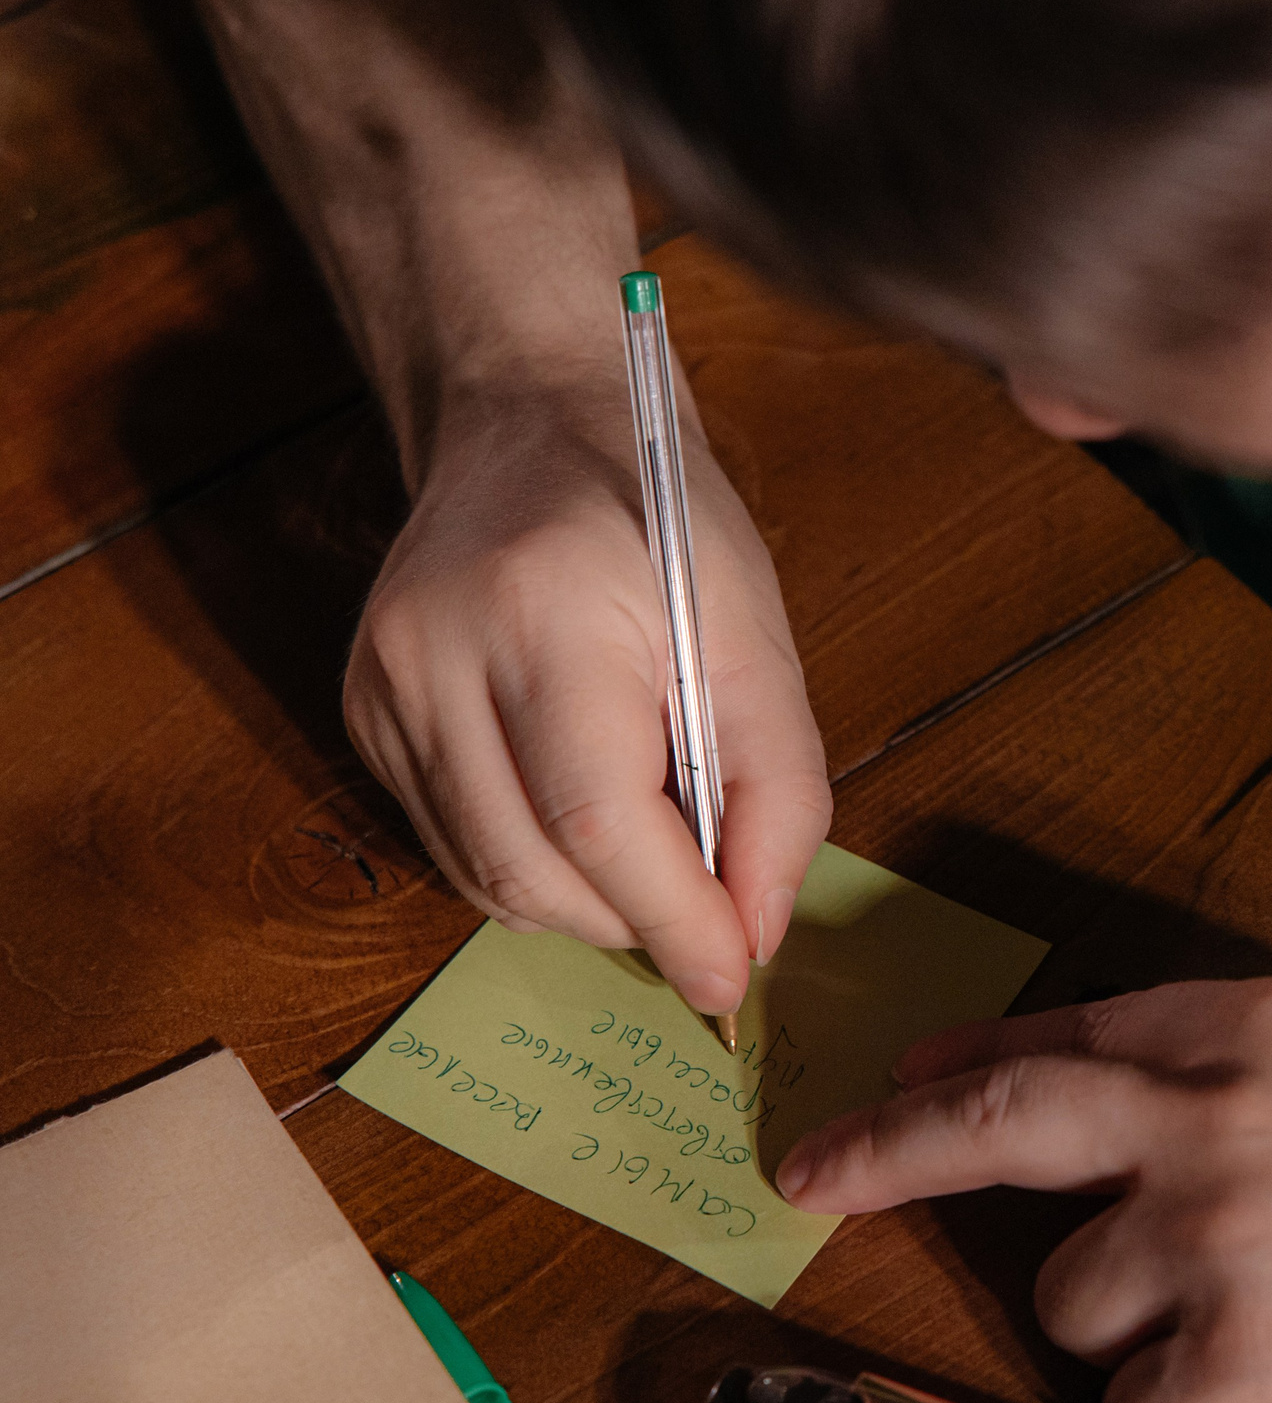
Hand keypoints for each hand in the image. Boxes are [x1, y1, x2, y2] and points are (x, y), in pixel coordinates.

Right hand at [345, 380, 831, 1012]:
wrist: (528, 424)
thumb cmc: (661, 520)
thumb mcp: (758, 635)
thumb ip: (777, 790)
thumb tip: (753, 933)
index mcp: (541, 614)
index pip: (598, 820)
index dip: (672, 918)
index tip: (734, 979)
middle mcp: (433, 656)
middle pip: (532, 869)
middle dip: (637, 921)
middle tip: (712, 910)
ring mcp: (381, 690)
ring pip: (489, 879)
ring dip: (590, 905)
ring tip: (657, 851)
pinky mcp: (362, 715)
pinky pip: (456, 847)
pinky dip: (538, 869)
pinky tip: (587, 819)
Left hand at [774, 977, 1271, 1402]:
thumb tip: (1181, 1108)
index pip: (1080, 1031)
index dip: (977, 1057)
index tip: (908, 1076)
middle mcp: (1217, 1118)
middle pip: (1004, 1121)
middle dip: (888, 1144)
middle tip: (814, 1168)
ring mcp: (1211, 1241)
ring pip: (1073, 1299)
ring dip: (1137, 1332)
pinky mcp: (1226, 1368)